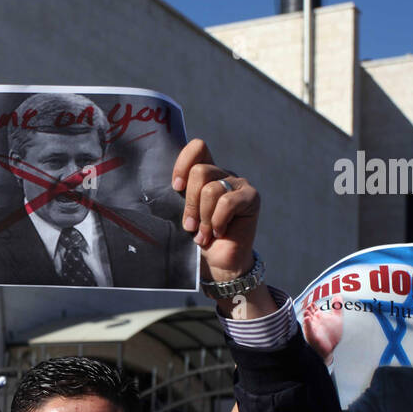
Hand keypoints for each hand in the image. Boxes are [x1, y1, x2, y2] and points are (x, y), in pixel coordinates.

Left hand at [172, 139, 259, 283]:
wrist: (217, 263)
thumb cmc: (196, 239)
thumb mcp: (181, 215)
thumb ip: (176, 198)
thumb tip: (161, 188)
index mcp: (204, 174)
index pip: (197, 148)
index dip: (184, 164)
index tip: (176, 187)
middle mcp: (222, 174)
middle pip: (200, 172)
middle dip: (190, 203)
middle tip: (190, 226)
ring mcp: (238, 184)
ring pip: (211, 189)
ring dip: (204, 218)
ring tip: (203, 234)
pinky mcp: (251, 197)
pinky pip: (228, 202)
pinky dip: (218, 221)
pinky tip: (219, 232)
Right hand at [302, 295, 344, 365]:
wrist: (330, 348)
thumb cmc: (331, 334)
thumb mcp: (337, 318)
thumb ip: (337, 307)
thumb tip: (338, 295)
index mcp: (319, 317)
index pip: (313, 308)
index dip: (313, 305)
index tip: (313, 301)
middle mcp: (314, 322)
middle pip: (309, 313)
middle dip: (308, 309)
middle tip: (310, 305)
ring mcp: (313, 328)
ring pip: (307, 321)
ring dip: (306, 316)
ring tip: (308, 311)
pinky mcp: (312, 336)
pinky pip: (308, 329)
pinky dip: (307, 324)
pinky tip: (307, 319)